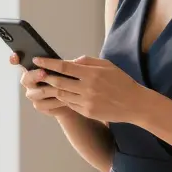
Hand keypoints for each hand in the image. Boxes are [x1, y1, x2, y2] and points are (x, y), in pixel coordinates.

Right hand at [11, 53, 76, 118]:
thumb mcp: (68, 68)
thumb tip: (77, 61)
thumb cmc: (68, 79)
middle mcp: (29, 81)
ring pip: (38, 92)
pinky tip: (66, 99)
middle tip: (43, 73)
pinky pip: (46, 104)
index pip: (19, 62)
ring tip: (63, 87)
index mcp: (33, 67)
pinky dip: (57, 101)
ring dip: (51, 89)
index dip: (15, 59)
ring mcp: (33, 94)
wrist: (73, 99)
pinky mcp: (40, 106)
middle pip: (26, 78)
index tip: (15, 57)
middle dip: (35, 75)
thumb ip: (68, 64)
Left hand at [33, 56, 148, 123]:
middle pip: (59, 82)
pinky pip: (70, 104)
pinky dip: (65, 98)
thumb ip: (88, 61)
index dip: (48, 63)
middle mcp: (88, 88)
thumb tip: (71, 61)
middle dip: (46, 77)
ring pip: (62, 94)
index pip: (64, 67)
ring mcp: (87, 102)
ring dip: (53, 89)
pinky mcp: (88, 112)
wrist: (135, 104)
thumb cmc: (122, 81)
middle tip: (37, 73)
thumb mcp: (108, 65)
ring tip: (47, 84)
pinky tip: (62, 94)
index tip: (37, 60)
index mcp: (92, 73)